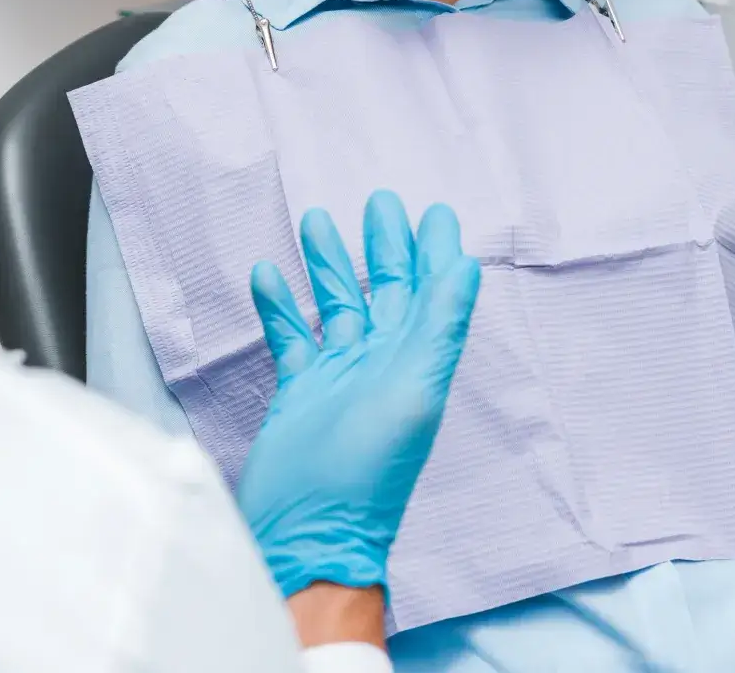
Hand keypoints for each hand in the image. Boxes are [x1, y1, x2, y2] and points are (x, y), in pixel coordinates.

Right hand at [236, 190, 481, 601]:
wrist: (308, 533)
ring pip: (334, 306)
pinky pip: (290, 337)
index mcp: (414, 362)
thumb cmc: (364, 471)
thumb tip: (467, 266)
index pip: (429, 294)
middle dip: (382, 246)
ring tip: (316, 219)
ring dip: (327, 265)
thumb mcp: (412, 391)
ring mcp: (337, 379)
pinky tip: (267, 273)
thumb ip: (439, 327)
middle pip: (382, 292)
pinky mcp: (297, 394)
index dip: (434, 254)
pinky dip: (279, 306)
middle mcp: (379, 365)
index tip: (435, 212)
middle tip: (380, 202)